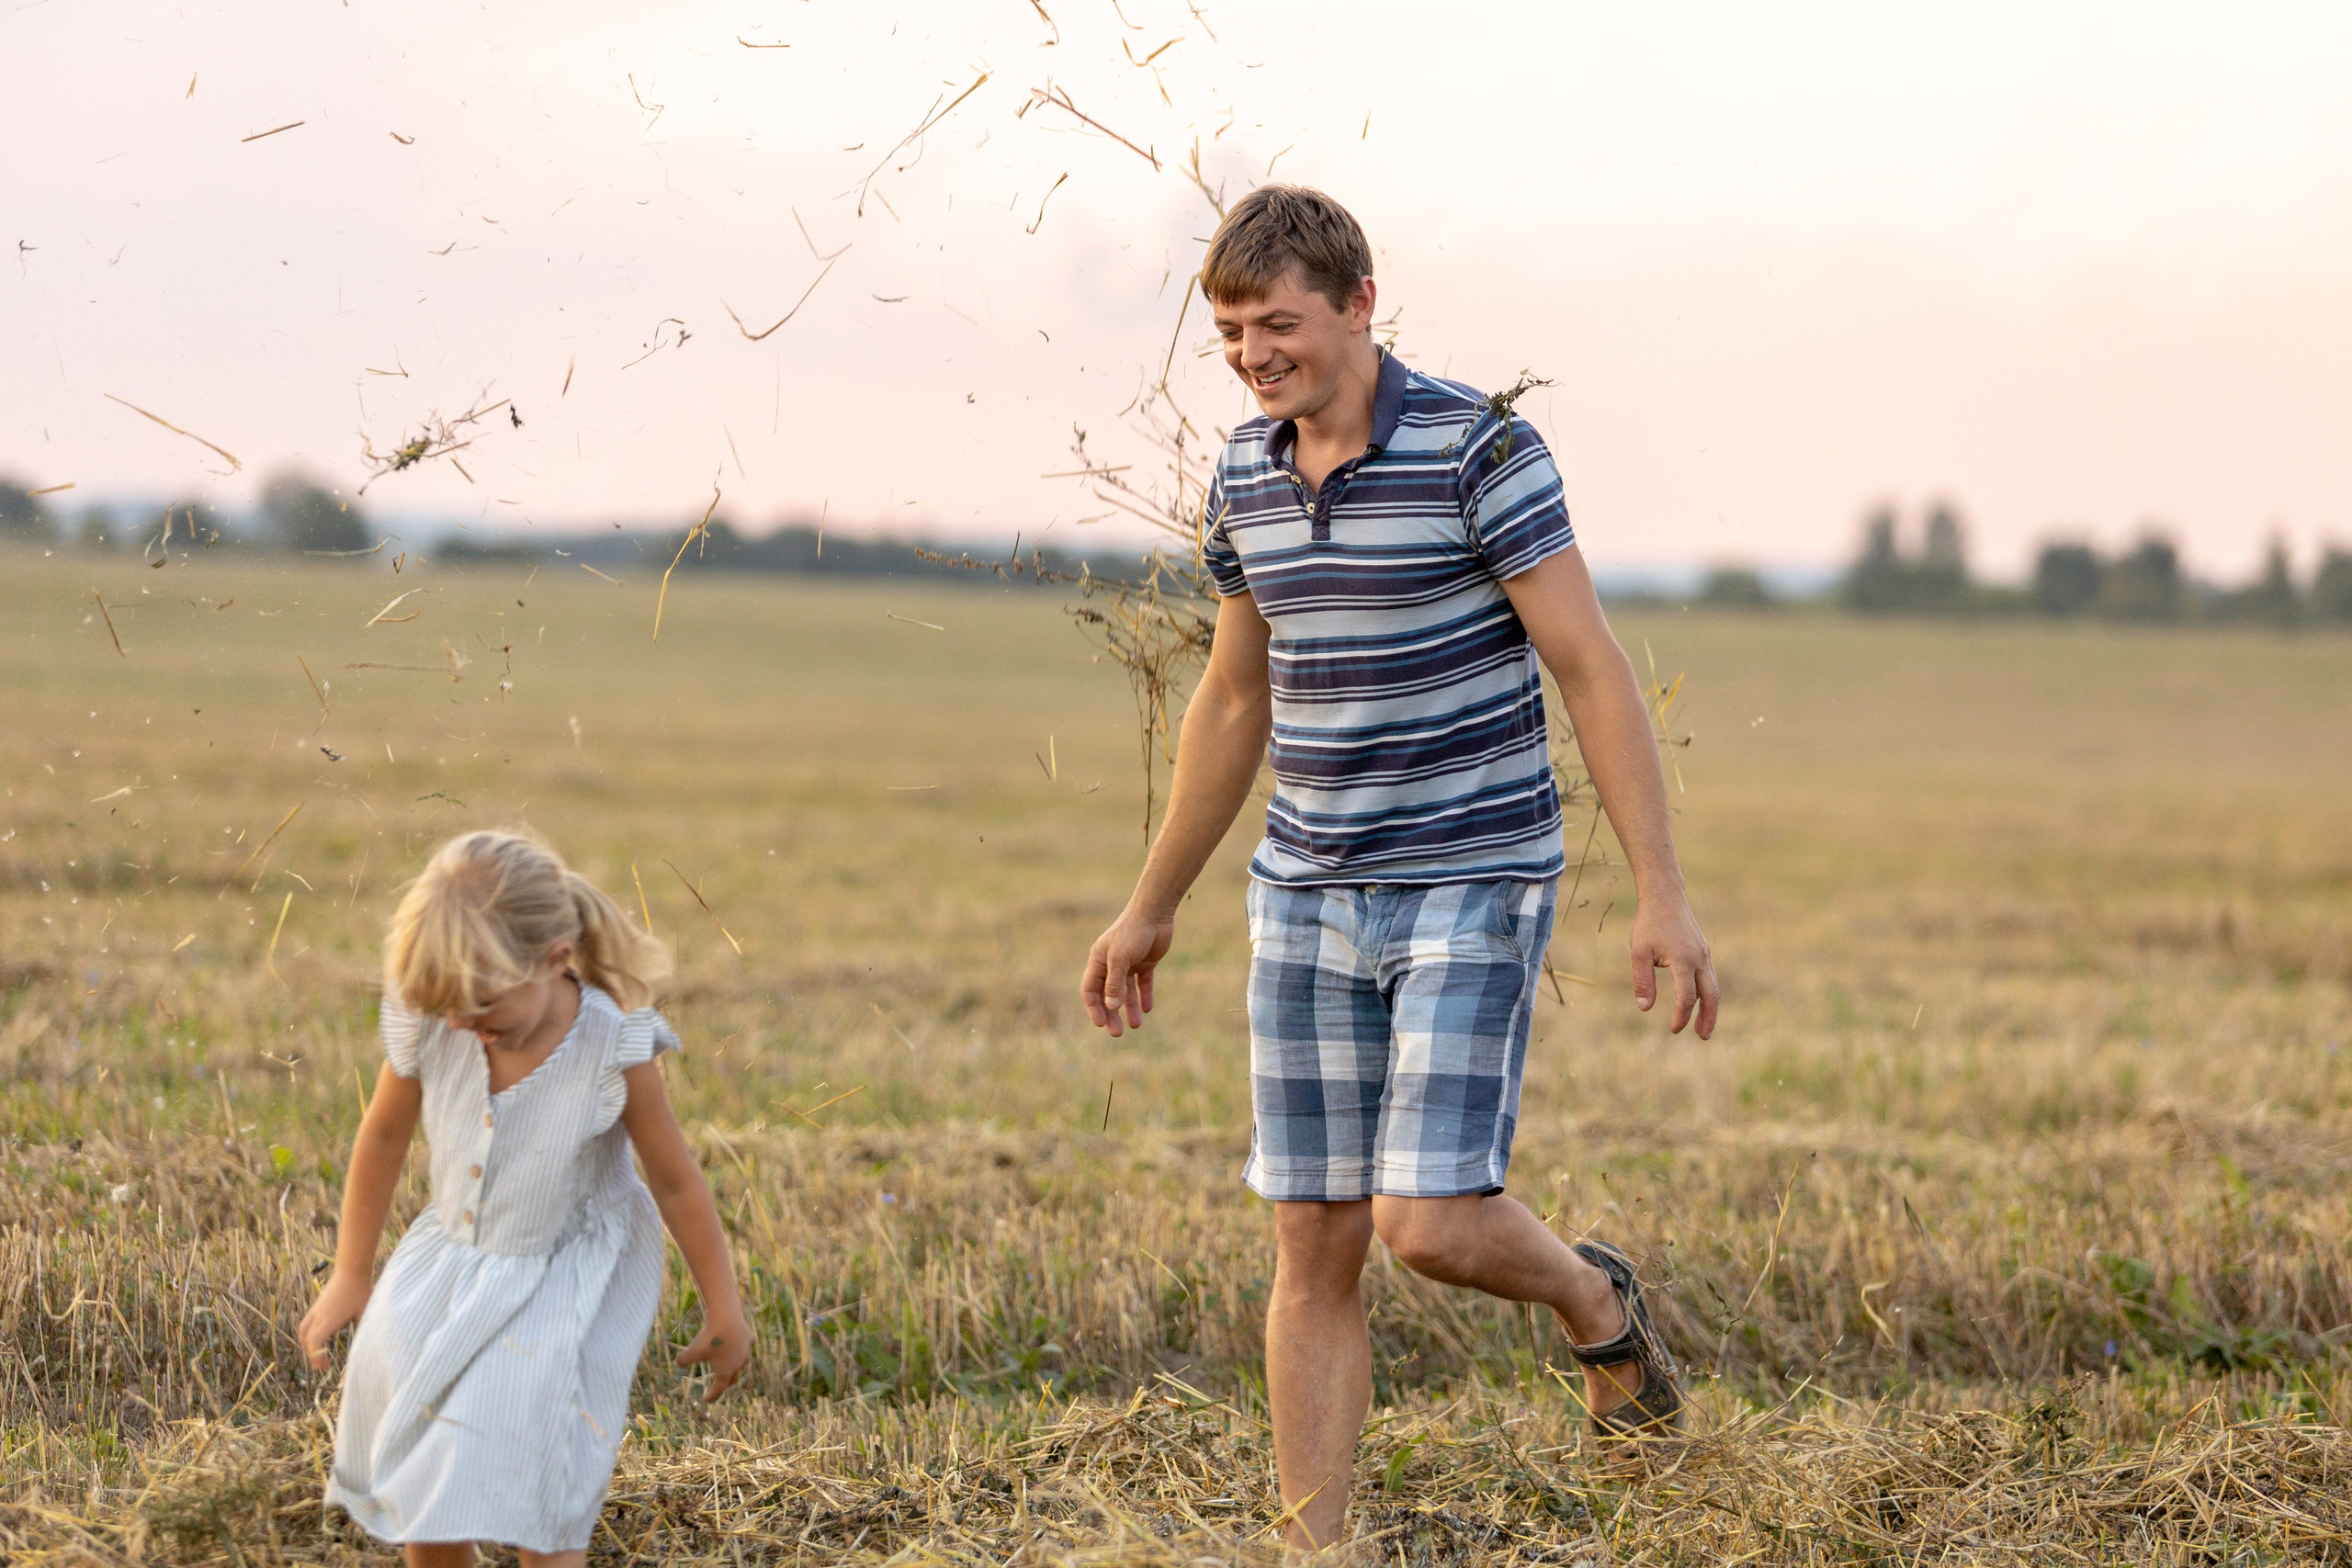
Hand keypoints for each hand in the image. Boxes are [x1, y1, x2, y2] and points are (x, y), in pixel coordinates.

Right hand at [298, 1269, 371, 1370]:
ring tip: (320, 1350)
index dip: (316, 1357)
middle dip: (312, 1353)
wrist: (352, 1269)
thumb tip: (364, 1345)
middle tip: (323, 1363)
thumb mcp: (364, 1312)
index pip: (314, 1342)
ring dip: (308, 1343)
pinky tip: (323, 1334)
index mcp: (329, 1320)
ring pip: (303, 1330)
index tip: (326, 1365)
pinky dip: (309, 1332)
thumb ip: (362, 1330)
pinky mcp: (317, 1304)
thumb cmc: (360, 1290)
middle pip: (306, 1339)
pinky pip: (307, 1322)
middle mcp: (318, 1315)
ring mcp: (316, 1309)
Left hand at [678, 1307, 752, 1401]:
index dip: (711, 1395)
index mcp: (724, 1372)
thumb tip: (679, 1364)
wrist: (726, 1319)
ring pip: (744, 1363)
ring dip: (738, 1367)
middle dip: (725, 1383)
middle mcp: (738, 1364)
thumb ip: (684, 1360)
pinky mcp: (749, 1337)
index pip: (718, 1389)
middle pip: (733, 1378)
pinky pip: (749, 1344)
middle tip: (719, 1385)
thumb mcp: (692, 1351)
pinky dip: (746, 1346)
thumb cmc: (709, 1338)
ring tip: (733, 1367)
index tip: (705, 1400)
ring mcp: (746, 1351)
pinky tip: (744, 1344)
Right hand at [1081, 907, 1173, 1036]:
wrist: (1154, 913)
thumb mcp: (1120, 958)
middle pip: (1108, 994)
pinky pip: (1143, 983)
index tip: (1101, 1024)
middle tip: (1117, 1033)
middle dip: (1111, 1014)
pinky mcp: (1145, 962)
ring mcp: (1129, 963)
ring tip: (1136, 1026)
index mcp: (1098, 961)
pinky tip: (1148, 1009)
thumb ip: (1115, 982)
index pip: (1090, 990)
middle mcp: (1111, 964)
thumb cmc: (1132, 932)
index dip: (1094, 1007)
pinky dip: (1144, 996)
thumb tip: (1111, 1006)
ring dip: (1129, 1008)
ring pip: (1126, 992)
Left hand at [1628, 890, 1719, 1038]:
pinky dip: (1707, 994)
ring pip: (1713, 987)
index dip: (1681, 1016)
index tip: (1673, 1029)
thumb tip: (1645, 1009)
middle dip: (1709, 1018)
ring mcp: (1704, 955)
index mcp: (1684, 960)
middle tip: (1703, 1037)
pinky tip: (1698, 1003)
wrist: (1665, 897)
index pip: (1687, 997)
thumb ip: (1643, 981)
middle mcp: (1699, 959)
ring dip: (1710, 1009)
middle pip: (1712, 996)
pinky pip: (1709, 978)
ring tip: (1703, 1028)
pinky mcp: (1703, 952)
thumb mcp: (1639, 952)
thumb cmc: (1649, 924)